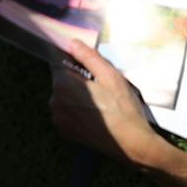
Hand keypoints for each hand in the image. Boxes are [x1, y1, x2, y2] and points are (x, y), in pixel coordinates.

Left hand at [49, 39, 163, 166]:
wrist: (131, 143)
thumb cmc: (123, 109)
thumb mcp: (111, 77)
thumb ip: (89, 57)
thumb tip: (72, 43)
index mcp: (63, 84)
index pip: (57, 62)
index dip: (72, 60)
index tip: (85, 64)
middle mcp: (54, 101)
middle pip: (60, 80)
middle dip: (76, 79)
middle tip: (100, 86)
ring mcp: (57, 118)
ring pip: (62, 97)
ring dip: (75, 95)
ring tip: (100, 102)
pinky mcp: (64, 131)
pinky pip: (65, 113)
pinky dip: (75, 111)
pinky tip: (95, 114)